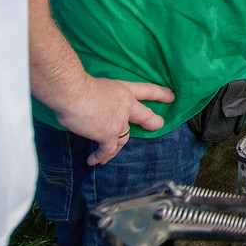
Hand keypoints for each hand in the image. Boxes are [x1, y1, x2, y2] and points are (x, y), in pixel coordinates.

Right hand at [55, 76, 174, 165]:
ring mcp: (119, 122)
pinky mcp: (108, 135)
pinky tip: (95, 160)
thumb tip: (91, 105)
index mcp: (125, 90)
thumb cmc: (78, 85)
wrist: (73, 94)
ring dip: (116, 148)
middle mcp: (126, 106)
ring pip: (124, 138)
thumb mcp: (97, 85)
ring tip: (111, 154)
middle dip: (153, 122)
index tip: (172, 96)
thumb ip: (101, 97)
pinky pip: (107, 150)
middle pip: (146, 116)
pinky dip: (100, 156)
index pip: (148, 90)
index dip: (161, 94)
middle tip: (158, 124)